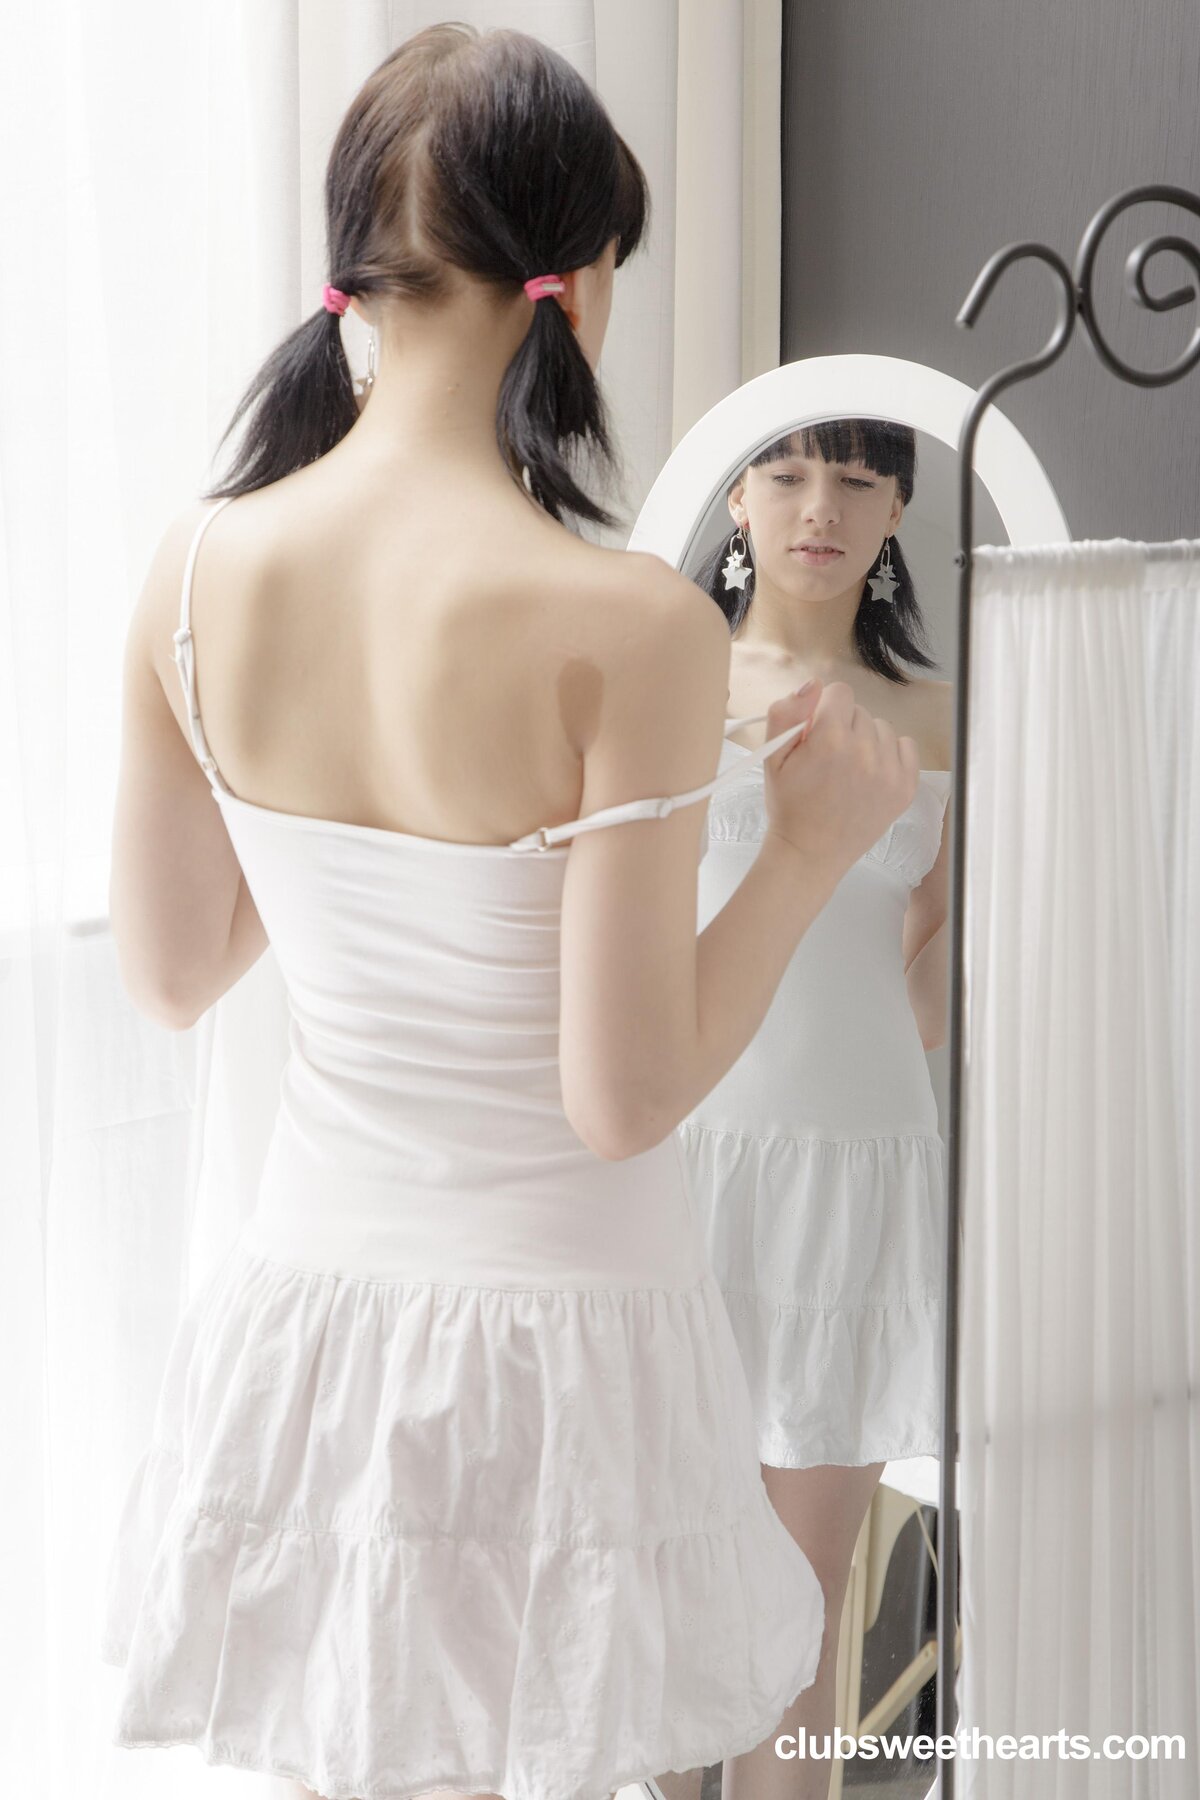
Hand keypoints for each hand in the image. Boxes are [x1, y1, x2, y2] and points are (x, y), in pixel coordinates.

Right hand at [761, 679, 919, 877]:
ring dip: (866, 740)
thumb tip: (813, 684)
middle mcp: (865, 751)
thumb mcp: (772, 756)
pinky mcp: (905, 787)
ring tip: (848, 769)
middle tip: (828, 759)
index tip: (816, 734)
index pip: (839, 692)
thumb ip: (785, 712)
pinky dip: (889, 754)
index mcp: (830, 739)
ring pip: (882, 728)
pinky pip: (906, 746)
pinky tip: (870, 773)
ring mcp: (889, 771)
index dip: (823, 710)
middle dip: (843, 726)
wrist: (810, 853)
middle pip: (859, 710)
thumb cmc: (789, 805)